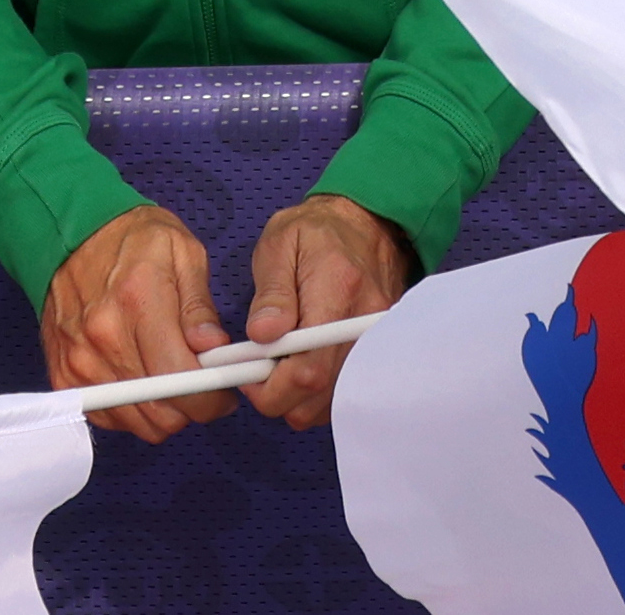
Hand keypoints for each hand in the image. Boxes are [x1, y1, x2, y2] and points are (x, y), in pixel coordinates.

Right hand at [43, 202, 238, 437]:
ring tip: (170, 378)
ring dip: (162, 412)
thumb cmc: (134, 241)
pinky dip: (132, 411)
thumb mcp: (183, 253)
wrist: (71, 236)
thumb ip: (199, 307)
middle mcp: (103, 338)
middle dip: (191, 407)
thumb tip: (214, 350)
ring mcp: (80, 361)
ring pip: (137, 422)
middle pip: (159, 411)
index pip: (179, 377)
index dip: (211, 397)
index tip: (224, 393)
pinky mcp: (65, 376)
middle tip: (200, 384)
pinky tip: (142, 381)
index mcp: (138, 301)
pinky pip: (109, 418)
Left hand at [240, 190, 408, 426]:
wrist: (367, 222)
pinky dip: (317, 394)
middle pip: (319, 395)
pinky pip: (344, 394)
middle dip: (279, 396)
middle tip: (258, 369)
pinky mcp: (377, 351)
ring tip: (280, 363)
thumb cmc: (316, 231)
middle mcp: (364, 323)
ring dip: (297, 398)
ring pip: (330, 403)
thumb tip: (262, 335)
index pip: (307, 370)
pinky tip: (303, 364)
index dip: (270, 388)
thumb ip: (272, 293)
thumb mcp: (279, 245)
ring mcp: (375, 341)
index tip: (246, 373)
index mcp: (336, 290)